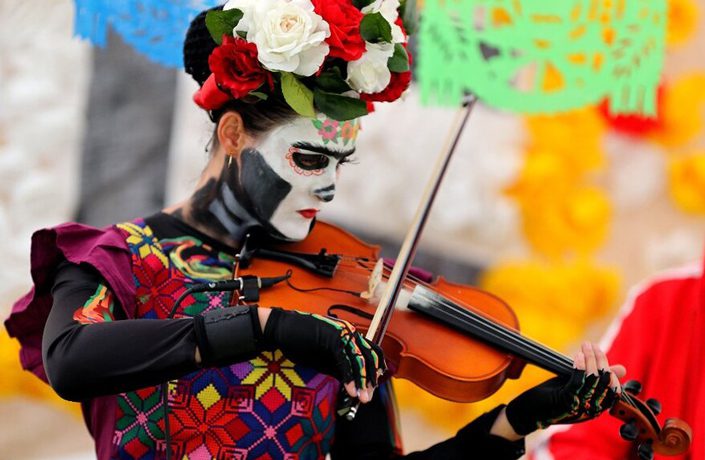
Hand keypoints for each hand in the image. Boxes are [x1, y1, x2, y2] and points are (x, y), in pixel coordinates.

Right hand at [262, 308, 384, 402]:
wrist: (281, 329)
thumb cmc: (300, 343)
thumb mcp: (325, 359)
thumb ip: (340, 369)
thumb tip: (354, 385)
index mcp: (349, 336)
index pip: (370, 354)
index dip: (374, 372)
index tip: (371, 389)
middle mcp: (350, 333)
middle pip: (370, 357)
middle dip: (371, 379)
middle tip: (368, 397)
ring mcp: (343, 334)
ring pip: (360, 360)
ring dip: (363, 381)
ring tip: (362, 398)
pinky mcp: (333, 338)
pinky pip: (346, 361)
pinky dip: (350, 377)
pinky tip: (350, 391)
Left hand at [505, 342, 625, 435]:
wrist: (528, 412)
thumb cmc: (552, 397)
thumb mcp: (577, 386)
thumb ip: (596, 378)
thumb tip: (622, 369)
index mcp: (596, 408)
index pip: (614, 391)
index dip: (611, 371)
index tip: (600, 353)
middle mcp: (591, 410)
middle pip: (606, 384)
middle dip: (601, 361)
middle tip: (592, 345)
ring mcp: (579, 407)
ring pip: (594, 382)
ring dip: (591, 360)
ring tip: (585, 346)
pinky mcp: (565, 402)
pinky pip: (578, 384)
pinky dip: (580, 368)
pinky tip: (578, 356)